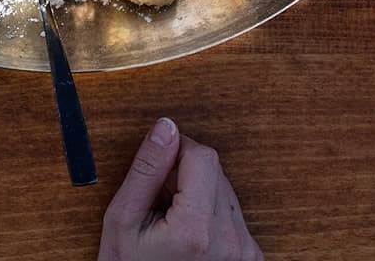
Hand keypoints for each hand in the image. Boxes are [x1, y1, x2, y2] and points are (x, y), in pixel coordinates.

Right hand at [99, 119, 261, 260]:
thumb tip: (165, 127)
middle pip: (215, 171)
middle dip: (185, 175)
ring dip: (199, 194)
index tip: (157, 169)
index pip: (202, 155)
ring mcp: (245, 253)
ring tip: (172, 225)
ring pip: (225, 190)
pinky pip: (234, 215)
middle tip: (158, 204)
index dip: (175, 152)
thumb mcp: (123, 222)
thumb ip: (146, 170)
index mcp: (196, 231)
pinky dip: (212, 215)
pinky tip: (190, 239)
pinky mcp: (251, 258)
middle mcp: (230, 242)